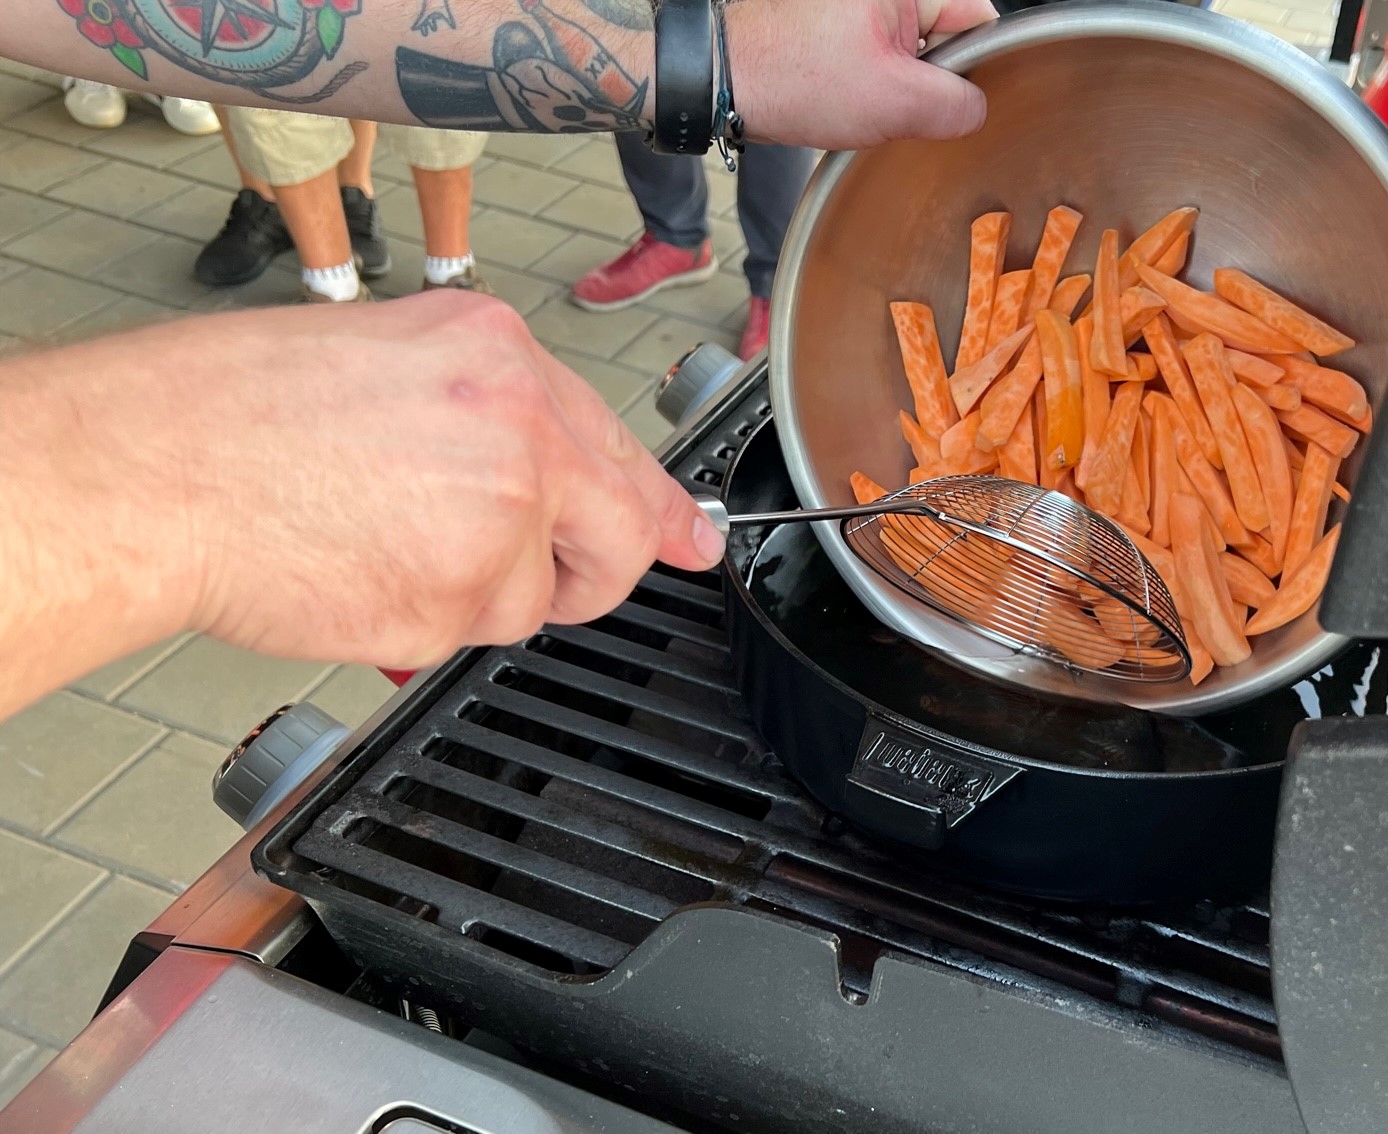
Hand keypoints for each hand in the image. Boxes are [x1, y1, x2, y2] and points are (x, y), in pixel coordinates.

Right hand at [34, 293, 718, 671]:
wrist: (154, 468)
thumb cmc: (237, 415)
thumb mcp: (389, 363)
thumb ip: (494, 416)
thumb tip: (566, 474)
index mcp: (500, 355)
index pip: (617, 443)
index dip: (656, 505)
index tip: (693, 539)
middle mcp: (520, 425)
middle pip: (620, 531)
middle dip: (587, 571)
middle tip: (530, 577)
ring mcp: (501, 513)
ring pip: (534, 593)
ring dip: (473, 594)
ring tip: (379, 543)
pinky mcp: (462, 594)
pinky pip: (475, 633)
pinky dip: (424, 623)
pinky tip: (361, 572)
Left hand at [726, 0, 997, 149]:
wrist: (724, 79)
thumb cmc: (794, 78)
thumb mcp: (896, 102)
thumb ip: (957, 105)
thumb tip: (977, 108)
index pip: (978, 19)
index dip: (971, 67)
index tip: (947, 100)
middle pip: (945, 35)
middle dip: (927, 80)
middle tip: (893, 104)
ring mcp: (859, 5)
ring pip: (911, 52)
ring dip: (897, 86)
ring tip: (859, 99)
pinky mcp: (838, 20)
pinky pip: (880, 55)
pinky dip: (872, 83)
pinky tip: (846, 97)